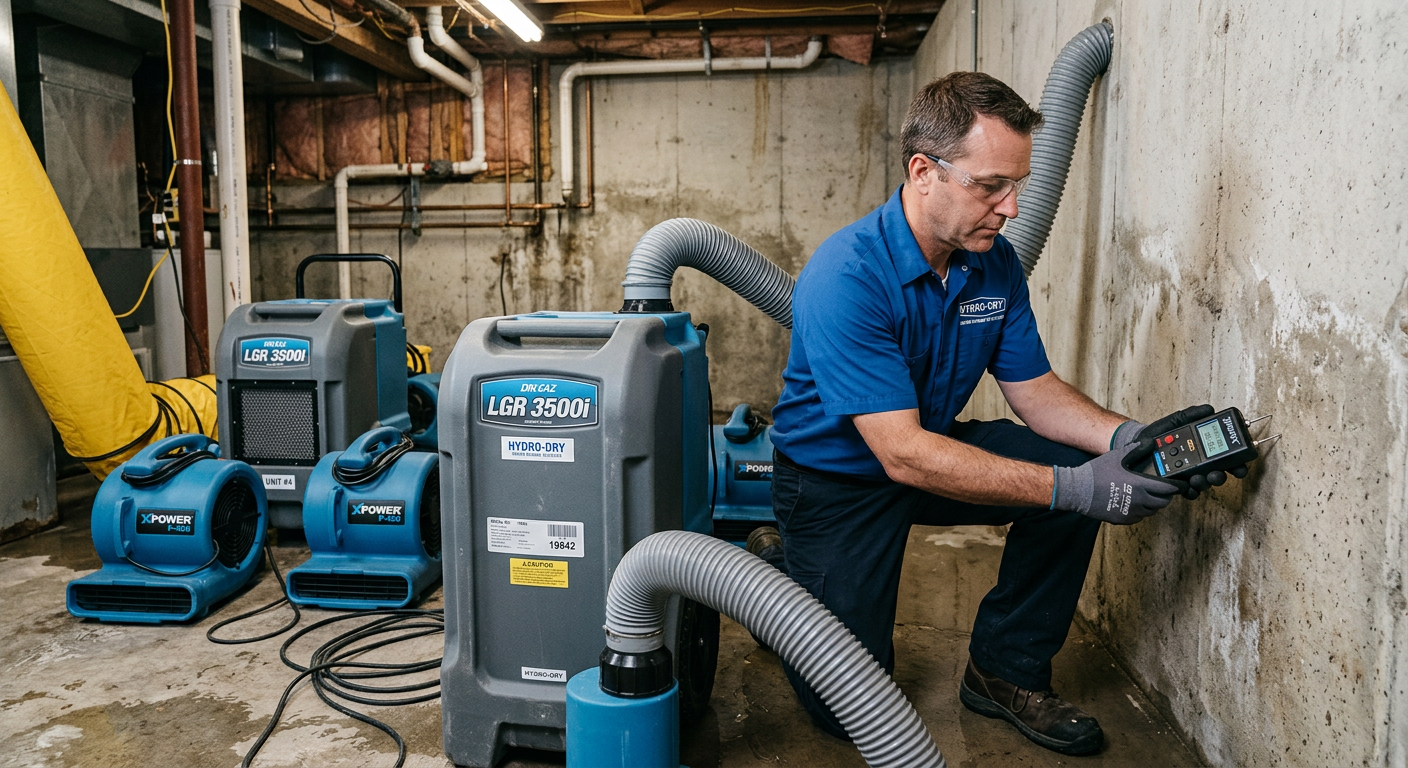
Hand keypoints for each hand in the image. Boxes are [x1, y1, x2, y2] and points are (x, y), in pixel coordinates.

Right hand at [1053, 441, 1181, 523]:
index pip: (1168, 489)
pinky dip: (1140, 511)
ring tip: (1148, 496)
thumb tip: (1150, 442)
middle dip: (1165, 496)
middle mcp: (1139, 501)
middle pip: (1162, 502)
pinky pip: (1138, 518)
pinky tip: (1134, 503)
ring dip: (1153, 504)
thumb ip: (1136, 449)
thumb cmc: (1097, 472)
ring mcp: (1131, 512)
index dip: (1177, 487)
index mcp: (1140, 485)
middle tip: (1163, 490)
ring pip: (1151, 511)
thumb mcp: (1117, 456)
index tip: (1180, 486)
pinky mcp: (1122, 519)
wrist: (1078, 490)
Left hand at [1129, 404, 1249, 499]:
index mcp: (1202, 448)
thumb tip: (1209, 409)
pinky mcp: (1176, 484)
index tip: (1240, 465)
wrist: (1137, 446)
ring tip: (1197, 478)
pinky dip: (1191, 491)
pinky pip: (1188, 492)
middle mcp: (1198, 463)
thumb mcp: (1174, 422)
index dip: (1237, 462)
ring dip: (1205, 483)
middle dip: (1221, 476)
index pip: (1225, 456)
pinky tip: (1187, 486)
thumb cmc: (1157, 435)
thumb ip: (1191, 415)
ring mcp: (1188, 475)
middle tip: (1217, 474)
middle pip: (1218, 473)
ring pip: (1205, 483)